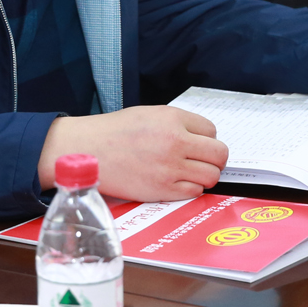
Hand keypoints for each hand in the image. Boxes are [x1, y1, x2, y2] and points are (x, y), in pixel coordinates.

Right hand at [39, 105, 227, 201]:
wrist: (88, 151)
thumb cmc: (115, 133)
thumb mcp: (150, 115)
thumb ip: (178, 124)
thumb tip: (202, 139)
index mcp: (172, 119)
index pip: (212, 131)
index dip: (206, 139)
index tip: (197, 145)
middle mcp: (175, 142)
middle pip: (219, 154)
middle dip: (214, 159)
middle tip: (203, 162)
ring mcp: (170, 168)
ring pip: (211, 176)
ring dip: (204, 176)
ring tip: (188, 173)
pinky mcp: (162, 189)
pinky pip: (194, 192)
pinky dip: (190, 189)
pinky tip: (175, 182)